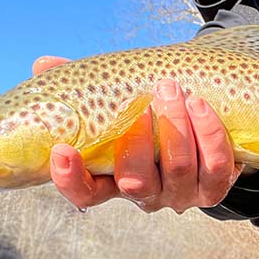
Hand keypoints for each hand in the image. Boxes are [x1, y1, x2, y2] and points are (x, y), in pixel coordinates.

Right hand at [31, 57, 239, 211]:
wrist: (206, 128)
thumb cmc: (150, 116)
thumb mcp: (117, 104)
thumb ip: (82, 87)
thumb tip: (43, 64)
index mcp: (113, 179)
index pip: (85, 193)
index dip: (70, 179)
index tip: (61, 150)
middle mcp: (146, 194)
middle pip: (135, 181)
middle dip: (138, 140)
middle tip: (143, 100)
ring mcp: (181, 194)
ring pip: (178, 169)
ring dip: (175, 128)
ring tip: (172, 90)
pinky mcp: (213, 188)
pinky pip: (214, 166)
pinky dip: (208, 134)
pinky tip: (199, 105)